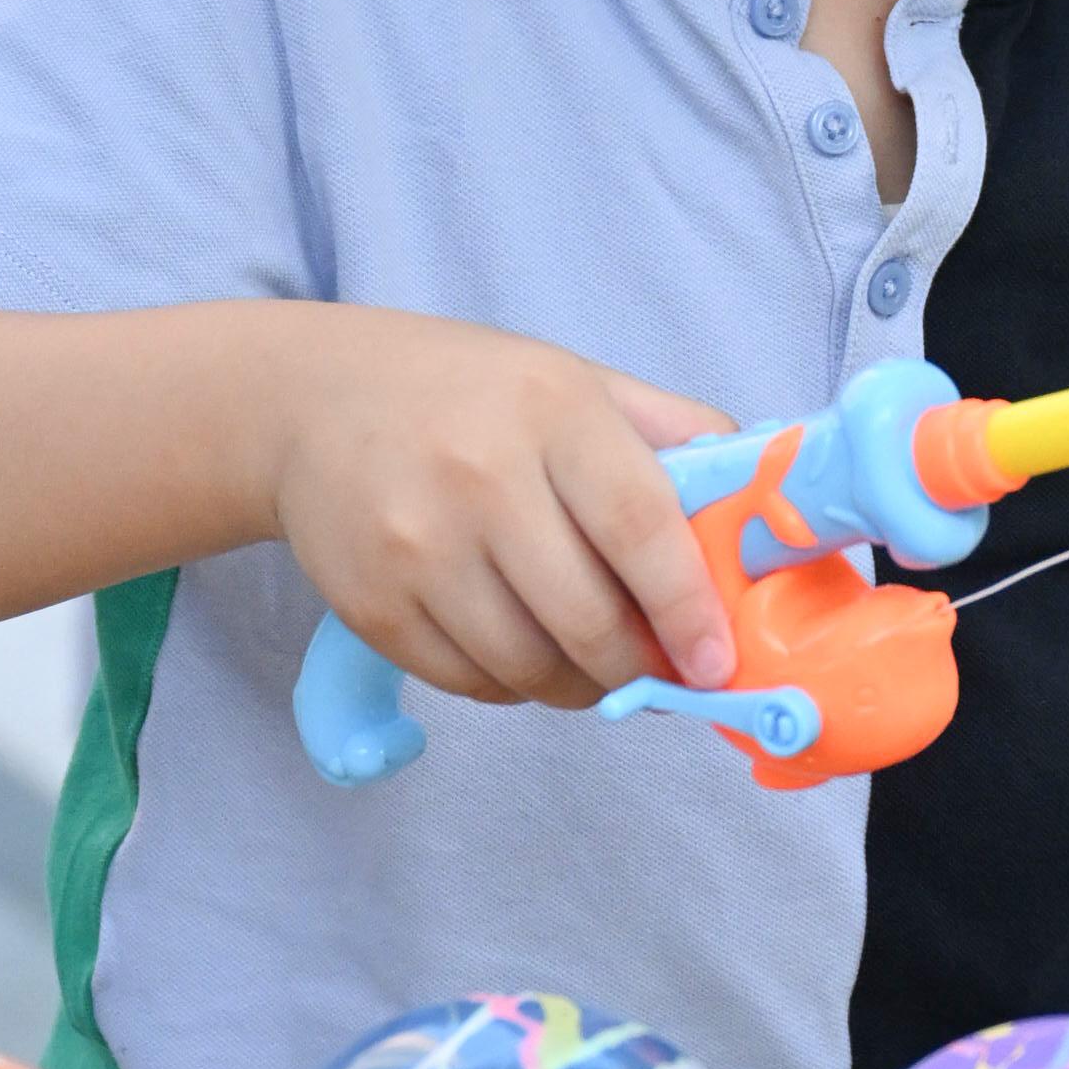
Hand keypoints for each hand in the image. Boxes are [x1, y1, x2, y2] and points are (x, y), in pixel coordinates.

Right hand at [268, 312, 740, 710]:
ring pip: (527, 667)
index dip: (687, 608)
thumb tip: (759, 497)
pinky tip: (524, 651)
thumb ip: (671, 432)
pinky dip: (512, 686)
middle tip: (660, 671)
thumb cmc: (466, 393)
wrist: (309, 403)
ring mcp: (416, 547)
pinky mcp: (371, 604)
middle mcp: (479, 478)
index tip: (715, 661)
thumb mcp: (574, 381)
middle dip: (637, 666)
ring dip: (579, 687)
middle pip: (586, 619)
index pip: (638, 528)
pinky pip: (468, 682)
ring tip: (594, 663)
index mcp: (549, 411)